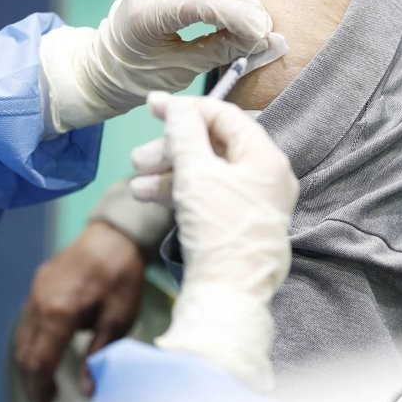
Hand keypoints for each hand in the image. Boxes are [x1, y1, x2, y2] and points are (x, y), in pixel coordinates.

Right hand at [14, 221, 143, 401]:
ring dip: (29, 362)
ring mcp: (35, 291)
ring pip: (22, 336)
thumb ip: (98, 352)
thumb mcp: (118, 318)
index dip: (40, 388)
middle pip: (25, 352)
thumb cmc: (121, 275)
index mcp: (58, 313)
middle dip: (32, 381)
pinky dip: (31, 342)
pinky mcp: (38, 284)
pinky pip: (27, 320)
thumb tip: (86, 387)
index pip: (39, 360)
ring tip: (42, 383)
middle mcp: (39, 303)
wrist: (114, 234)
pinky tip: (43, 352)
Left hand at [40, 0, 274, 131]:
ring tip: (258, 22)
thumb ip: (220, 52)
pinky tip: (243, 13)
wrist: (106, 65)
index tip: (262, 33)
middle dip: (243, 1)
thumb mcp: (180, 71)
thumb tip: (262, 42)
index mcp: (146, 14)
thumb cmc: (138, 75)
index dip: (237, 16)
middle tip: (265, 27)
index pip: (200, 3)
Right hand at [129, 92, 297, 390]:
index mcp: (265, 158)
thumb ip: (185, 132)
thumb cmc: (218, 229)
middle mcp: (265, 176)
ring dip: (169, 171)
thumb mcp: (197, 173)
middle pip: (213, 145)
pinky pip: (208, 195)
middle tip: (138, 156)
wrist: (229, 296)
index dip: (186, 109)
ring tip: (136, 180)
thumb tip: (178, 106)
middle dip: (172, 148)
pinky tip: (147, 195)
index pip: (225, 117)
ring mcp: (253, 202)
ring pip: (206, 172)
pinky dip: (179, 192)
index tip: (152, 106)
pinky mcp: (237, 224)